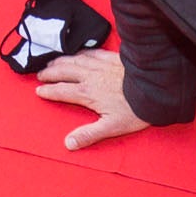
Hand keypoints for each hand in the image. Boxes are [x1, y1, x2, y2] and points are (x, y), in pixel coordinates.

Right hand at [33, 47, 149, 150]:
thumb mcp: (112, 127)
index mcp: (88, 93)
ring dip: (61, 61)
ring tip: (52, 61)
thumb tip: (68, 144)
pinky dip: (81, 52)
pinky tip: (78, 53)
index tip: (39, 91)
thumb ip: (88, 135)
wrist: (156, 88)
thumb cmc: (136, 110)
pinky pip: (92, 52)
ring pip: (75, 60)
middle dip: (50, 72)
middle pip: (64, 71)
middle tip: (40, 74)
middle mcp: (91, 76)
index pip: (62, 91)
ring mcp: (102, 65)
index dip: (48, 91)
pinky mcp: (113, 58)